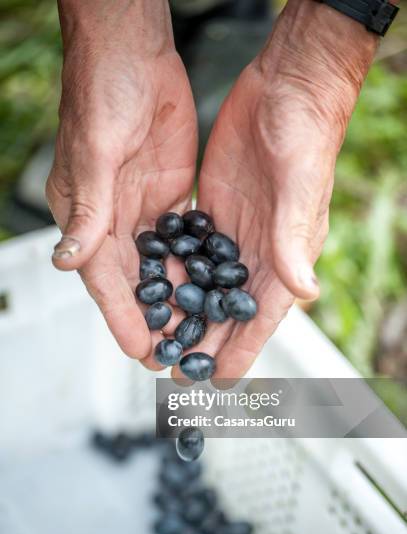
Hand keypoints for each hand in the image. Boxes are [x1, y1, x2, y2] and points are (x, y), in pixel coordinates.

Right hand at [47, 1, 196, 358]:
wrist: (134, 54)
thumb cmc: (103, 91)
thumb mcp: (96, 151)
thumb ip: (86, 207)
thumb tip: (67, 260)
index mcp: (87, 214)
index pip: (105, 278)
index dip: (123, 316)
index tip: (142, 351)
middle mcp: (112, 220)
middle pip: (135, 282)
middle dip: (155, 320)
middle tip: (176, 356)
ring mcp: (142, 211)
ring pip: (161, 267)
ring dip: (178, 299)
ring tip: (198, 333)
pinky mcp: (168, 197)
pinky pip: (182, 240)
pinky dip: (194, 265)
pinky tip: (211, 287)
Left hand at [177, 0, 377, 378]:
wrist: (286, 87)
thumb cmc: (306, 135)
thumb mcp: (299, 188)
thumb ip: (294, 241)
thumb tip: (304, 291)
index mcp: (284, 256)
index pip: (260, 318)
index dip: (240, 351)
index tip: (215, 383)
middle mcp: (258, 252)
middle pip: (227, 311)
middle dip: (203, 343)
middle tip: (173, 373)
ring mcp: (233, 234)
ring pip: (204, 287)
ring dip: (184, 315)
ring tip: (156, 340)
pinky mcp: (213, 212)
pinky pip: (189, 252)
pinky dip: (173, 273)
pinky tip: (153, 290)